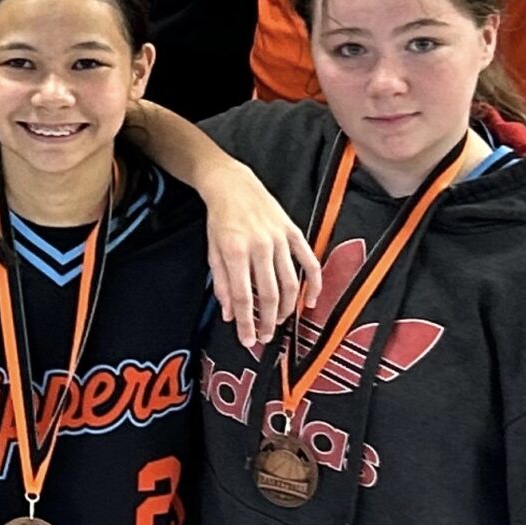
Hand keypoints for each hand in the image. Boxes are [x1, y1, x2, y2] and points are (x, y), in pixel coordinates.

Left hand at [201, 165, 321, 352]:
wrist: (232, 185)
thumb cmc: (219, 218)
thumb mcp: (212, 251)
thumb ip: (222, 283)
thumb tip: (229, 314)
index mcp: (235, 250)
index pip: (243, 296)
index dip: (246, 322)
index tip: (247, 339)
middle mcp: (259, 245)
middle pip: (269, 294)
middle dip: (267, 321)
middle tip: (265, 336)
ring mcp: (279, 239)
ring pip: (289, 282)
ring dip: (287, 307)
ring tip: (280, 321)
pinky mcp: (293, 232)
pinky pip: (309, 261)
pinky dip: (313, 283)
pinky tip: (311, 300)